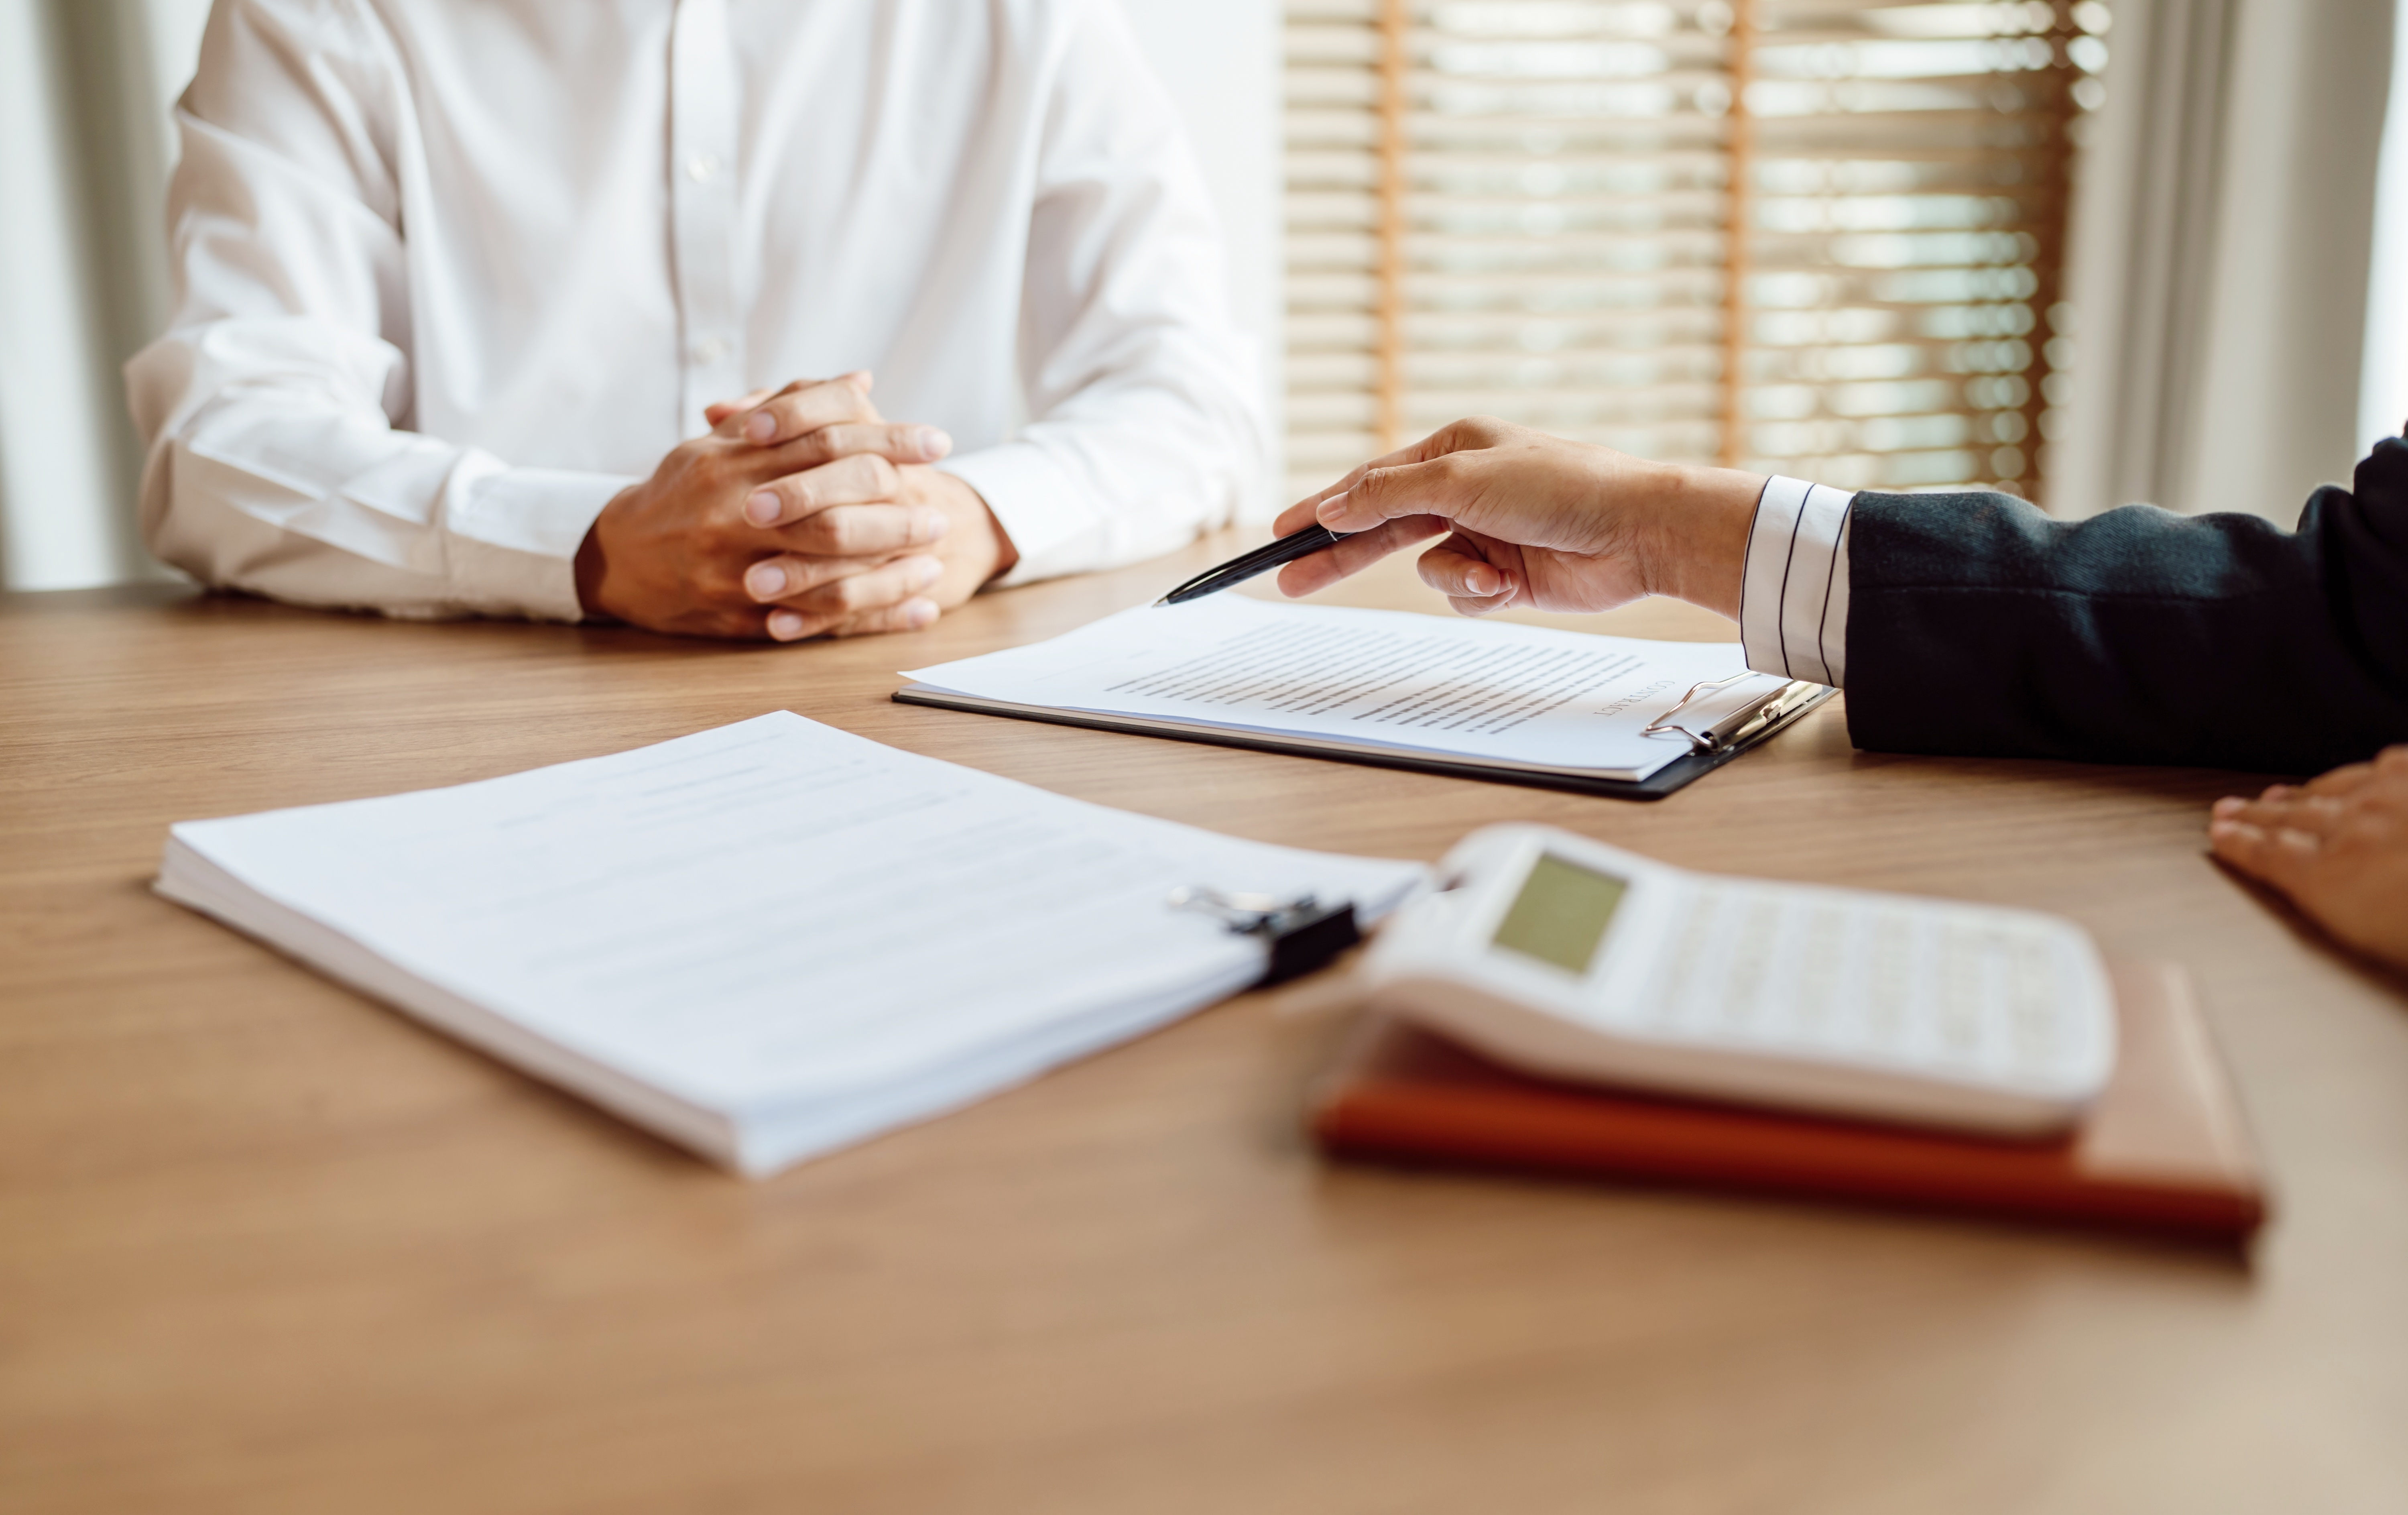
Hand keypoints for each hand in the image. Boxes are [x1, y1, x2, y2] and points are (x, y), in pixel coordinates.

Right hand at [577, 374, 1009, 639]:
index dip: (886, 442)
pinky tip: (918, 612)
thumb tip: (859, 381)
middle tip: (940, 511)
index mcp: (732, 463)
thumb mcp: (723, 441)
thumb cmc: (681, 492)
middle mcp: (734, 516)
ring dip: (890, 570)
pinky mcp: (742, 616)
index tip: (935, 442)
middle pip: (831, 511)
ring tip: (934, 560)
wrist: (619, 559)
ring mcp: (736, 571)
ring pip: (828, 573)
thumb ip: (790, 410)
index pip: (824, 443)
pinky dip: (875, 618)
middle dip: (894, 511)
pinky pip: (819, 621)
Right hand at [1270, 417, 1763, 618]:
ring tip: (1492, 574)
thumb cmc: (1558, 486)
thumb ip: (1388, 494)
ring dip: (1454, 576)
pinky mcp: (1505, 574)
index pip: (1369, 481)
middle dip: (1341, 556)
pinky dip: (1480, 593)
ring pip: (1427, 569)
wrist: (1636, 532)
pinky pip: (1461, 593)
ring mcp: (1483, 533)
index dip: (1322, 508)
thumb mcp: (1461, 479)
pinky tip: (1511, 583)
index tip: (1278, 533)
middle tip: (1289, 581)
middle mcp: (1463, 489)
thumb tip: (1332, 504)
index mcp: (1451, 449)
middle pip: (1382, 528)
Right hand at [2209, 747, 2407, 970]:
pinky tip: (2360, 773)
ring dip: (2298, 794)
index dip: (2242, 846)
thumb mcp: (2376, 938)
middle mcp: (2354, 829)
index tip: (2219, 836)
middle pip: (2293, 819)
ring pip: (2332, 791)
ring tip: (2274, 796)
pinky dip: (2362, 773)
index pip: (2272, 856)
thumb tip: (2325, 893)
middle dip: (2256, 816)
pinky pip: (2385, 767)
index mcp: (2333, 877)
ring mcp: (2392, 796)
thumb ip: (2344, 906)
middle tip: (2229, 811)